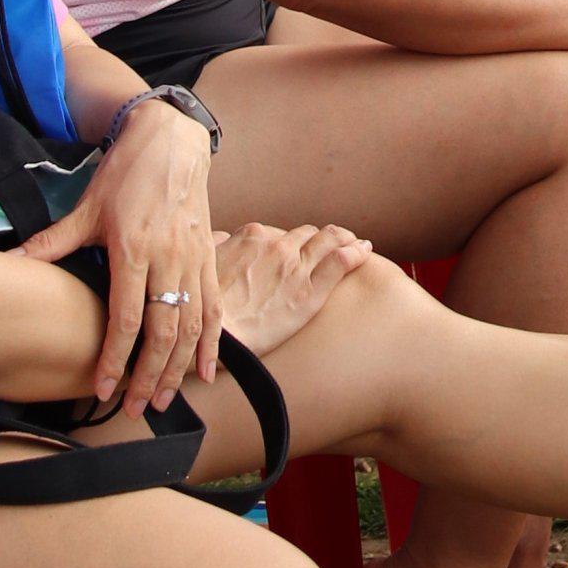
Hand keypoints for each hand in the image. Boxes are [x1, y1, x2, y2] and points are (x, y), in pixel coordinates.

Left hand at [18, 100, 220, 409]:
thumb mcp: (86, 207)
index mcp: (133, 249)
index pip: (126, 318)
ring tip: (161, 400)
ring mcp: (193, 259)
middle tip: (131, 409)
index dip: (115, 358)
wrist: (171, 140)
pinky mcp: (209, 257)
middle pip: (163, 332)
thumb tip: (11, 263)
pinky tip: (207, 371)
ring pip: (192, 326)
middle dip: (147, 376)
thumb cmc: (126, 172)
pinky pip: (214, 307)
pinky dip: (212, 342)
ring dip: (178, 368)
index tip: (102, 389)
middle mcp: (168, 259)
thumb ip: (52, 242)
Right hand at [214, 217, 378, 353]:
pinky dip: (355, 252)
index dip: (291, 240)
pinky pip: (340, 262)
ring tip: (356, 242)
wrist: (217, 335)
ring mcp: (297, 266)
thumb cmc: (205, 307)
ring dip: (344, 239)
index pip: (280, 232)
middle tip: (332, 244)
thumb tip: (220, 238)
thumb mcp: (203, 267)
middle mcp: (277, 246)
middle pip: (307, 235)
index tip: (297, 247)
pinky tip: (364, 251)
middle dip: (320, 239)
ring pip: (330, 240)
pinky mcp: (311, 291)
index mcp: (253, 237)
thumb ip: (216, 248)